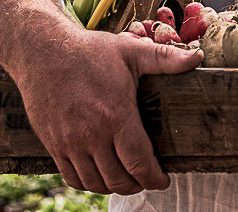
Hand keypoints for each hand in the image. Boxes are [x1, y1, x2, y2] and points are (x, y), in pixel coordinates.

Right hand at [0, 0, 202, 193]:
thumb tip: (196, 58)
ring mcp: (69, 142)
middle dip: (138, 185)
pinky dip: (88, 183)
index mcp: (115, 115)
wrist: (42, 51)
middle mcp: (91, 135)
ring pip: (95, 182)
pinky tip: (99, 175)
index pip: (139, 163)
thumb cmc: (88, 51)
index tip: (163, 180)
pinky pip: (72, 177)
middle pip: (119, 179)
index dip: (155, 178)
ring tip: (126, 180)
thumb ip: (165, 58)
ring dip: (114, 187)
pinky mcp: (53, 144)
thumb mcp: (129, 50)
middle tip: (147, 179)